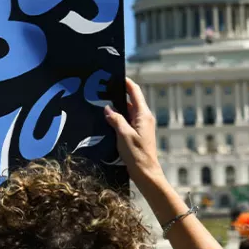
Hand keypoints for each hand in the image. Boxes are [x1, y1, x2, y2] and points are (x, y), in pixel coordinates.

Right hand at [104, 78, 164, 192]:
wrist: (146, 173)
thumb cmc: (137, 155)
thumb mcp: (123, 135)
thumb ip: (116, 119)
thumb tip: (108, 108)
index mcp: (143, 115)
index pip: (135, 92)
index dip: (126, 82)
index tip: (116, 75)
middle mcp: (144, 118)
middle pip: (131, 101)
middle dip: (118, 95)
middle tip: (104, 90)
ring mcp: (141, 126)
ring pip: (128, 112)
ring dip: (117, 108)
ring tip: (102, 104)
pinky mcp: (137, 134)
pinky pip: (127, 121)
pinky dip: (118, 118)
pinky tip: (107, 120)